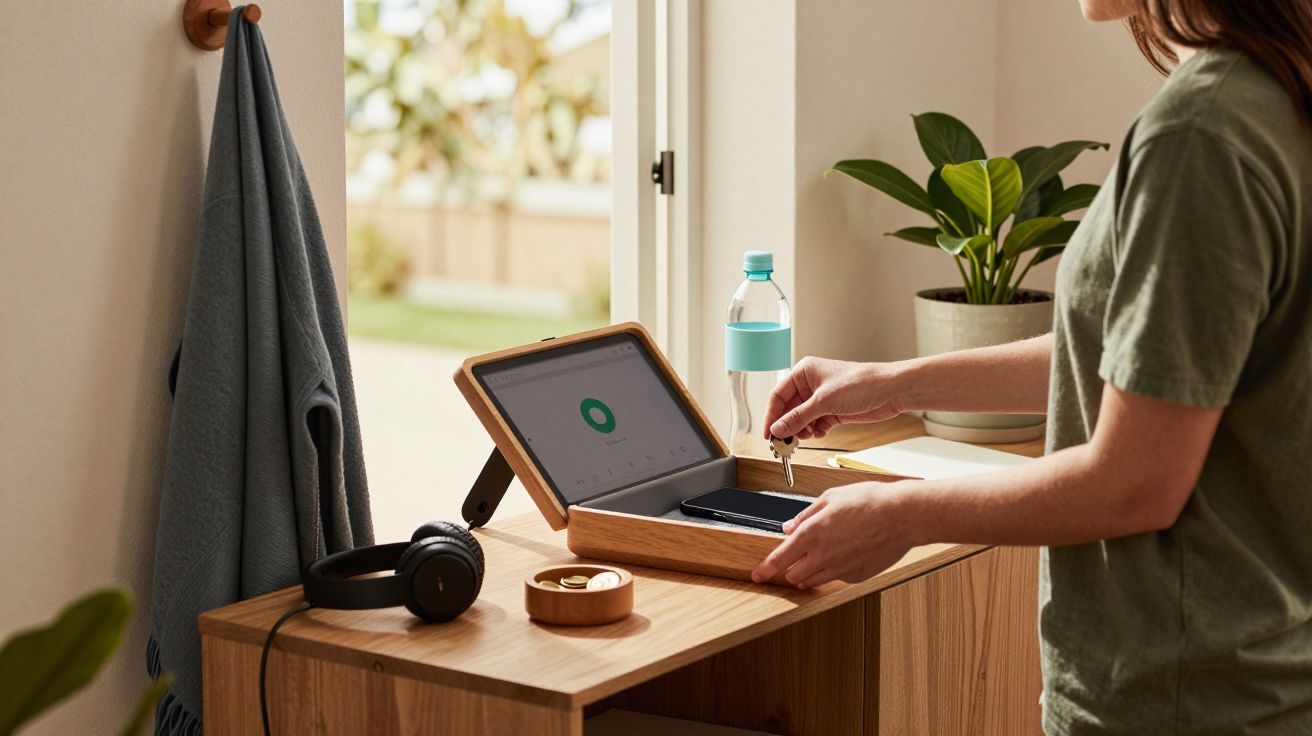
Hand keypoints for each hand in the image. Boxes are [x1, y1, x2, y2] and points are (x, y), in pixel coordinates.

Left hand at [750, 482, 914, 587]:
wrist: (901, 516)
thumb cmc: (869, 502)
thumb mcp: (830, 499)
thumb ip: (805, 516)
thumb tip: (788, 527)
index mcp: (812, 534)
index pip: (779, 559)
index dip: (764, 570)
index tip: (757, 576)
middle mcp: (823, 556)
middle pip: (793, 575)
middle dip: (790, 567)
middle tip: (797, 555)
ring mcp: (840, 569)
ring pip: (813, 581)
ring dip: (809, 572)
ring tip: (820, 555)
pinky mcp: (856, 576)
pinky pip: (835, 579)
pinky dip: (832, 571)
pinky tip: (843, 554)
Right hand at [764, 357, 903, 439]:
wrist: (890, 391)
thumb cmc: (861, 383)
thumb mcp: (824, 401)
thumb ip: (798, 417)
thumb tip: (777, 428)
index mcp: (804, 372)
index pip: (778, 395)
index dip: (772, 415)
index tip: (768, 433)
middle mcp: (811, 384)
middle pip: (789, 409)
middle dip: (788, 425)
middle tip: (785, 441)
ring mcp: (822, 398)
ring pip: (802, 418)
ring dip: (803, 429)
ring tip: (808, 435)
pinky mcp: (833, 410)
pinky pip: (816, 424)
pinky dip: (816, 431)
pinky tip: (821, 432)